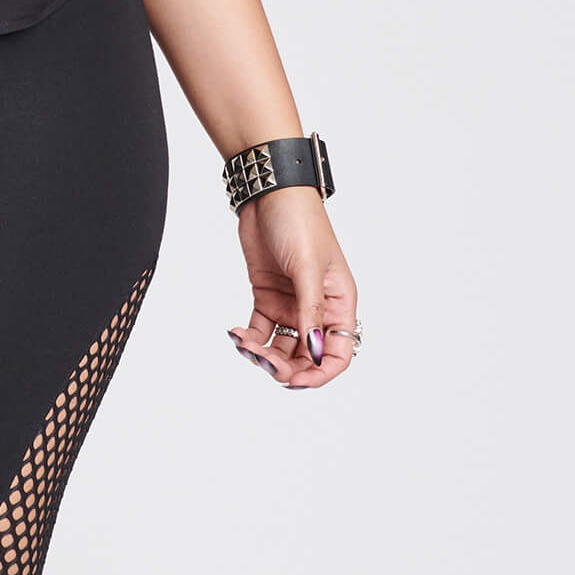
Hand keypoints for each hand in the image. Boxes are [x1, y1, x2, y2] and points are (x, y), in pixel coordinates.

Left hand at [227, 189, 358, 388]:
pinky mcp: (267, 298)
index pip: (338, 353)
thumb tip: (315, 352)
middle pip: (306, 356)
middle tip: (261, 360)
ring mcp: (291, 305)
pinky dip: (248, 338)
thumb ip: (310, 312)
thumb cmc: (299, 222)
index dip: (320, 373)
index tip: (294, 380)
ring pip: (281, 347)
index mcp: (339, 303)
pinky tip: (235, 333)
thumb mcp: (307, 268)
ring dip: (262, 354)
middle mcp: (317, 309)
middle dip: (284, 366)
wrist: (269, 195)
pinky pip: (260, 331)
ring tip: (243, 343)